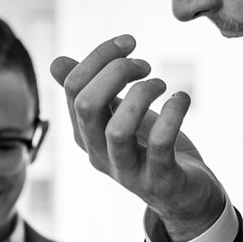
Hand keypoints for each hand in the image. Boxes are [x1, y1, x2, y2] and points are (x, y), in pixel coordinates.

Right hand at [50, 36, 226, 241]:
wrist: (186, 198)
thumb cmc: (151, 151)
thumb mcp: (118, 117)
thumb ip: (91, 91)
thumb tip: (56, 63)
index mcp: (85, 134)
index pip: (74, 87)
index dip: (100, 56)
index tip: (129, 43)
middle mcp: (99, 154)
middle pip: (87, 105)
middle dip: (116, 71)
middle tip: (144, 65)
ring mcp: (128, 171)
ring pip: (118, 129)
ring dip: (142, 94)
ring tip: (161, 85)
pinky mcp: (160, 180)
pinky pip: (160, 143)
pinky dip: (174, 113)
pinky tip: (182, 99)